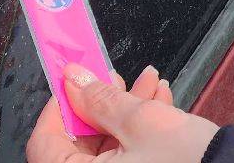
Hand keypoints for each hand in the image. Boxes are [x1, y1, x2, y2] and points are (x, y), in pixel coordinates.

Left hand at [27, 64, 220, 162]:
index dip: (57, 108)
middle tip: (115, 78)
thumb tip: (73, 79)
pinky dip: (137, 133)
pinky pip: (125, 158)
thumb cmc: (189, 159)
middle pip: (77, 146)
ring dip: (124, 113)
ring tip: (150, 84)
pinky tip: (160, 103)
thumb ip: (99, 99)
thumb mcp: (141, 120)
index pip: (44, 144)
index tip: (72, 81)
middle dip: (100, 105)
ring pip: (105, 149)